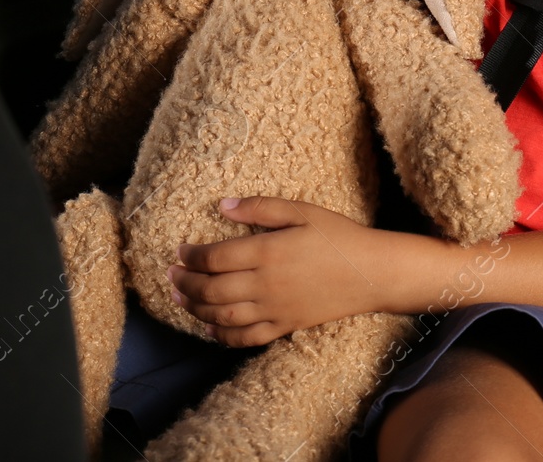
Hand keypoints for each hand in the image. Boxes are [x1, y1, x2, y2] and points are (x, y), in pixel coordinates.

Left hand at [168, 196, 386, 346]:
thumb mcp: (301, 211)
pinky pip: (246, 338)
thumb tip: (222, 206)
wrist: (371, 273)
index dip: (191, 256)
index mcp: (268, 251)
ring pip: (222, 316)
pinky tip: (211, 328)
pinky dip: (223, 336)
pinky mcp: (284, 326)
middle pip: (211, 289)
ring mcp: (274, 309)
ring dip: (196, 309)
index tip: (181, 251)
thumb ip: (260, 207)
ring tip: (181, 299)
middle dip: (185, 283)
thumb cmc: (338, 236)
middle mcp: (266, 284)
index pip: (215, 258)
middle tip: (172, 276)